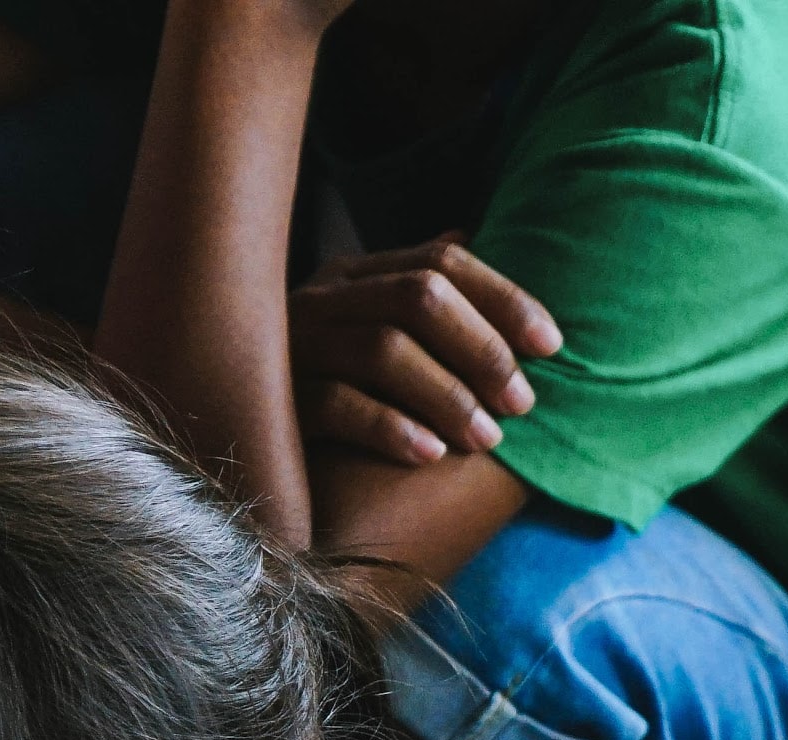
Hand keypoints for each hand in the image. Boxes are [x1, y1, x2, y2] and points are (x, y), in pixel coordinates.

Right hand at [289, 238, 561, 467]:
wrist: (236, 443)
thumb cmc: (324, 392)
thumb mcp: (368, 331)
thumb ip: (415, 290)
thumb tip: (469, 234)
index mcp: (355, 276)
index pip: (442, 261)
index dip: (505, 299)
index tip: (551, 346)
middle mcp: (323, 298)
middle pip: (419, 297)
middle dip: (483, 348)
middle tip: (523, 403)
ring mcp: (295, 346)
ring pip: (383, 349)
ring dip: (448, 395)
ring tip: (488, 440)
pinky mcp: (275, 402)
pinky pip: (338, 404)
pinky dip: (392, 428)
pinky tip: (432, 456)